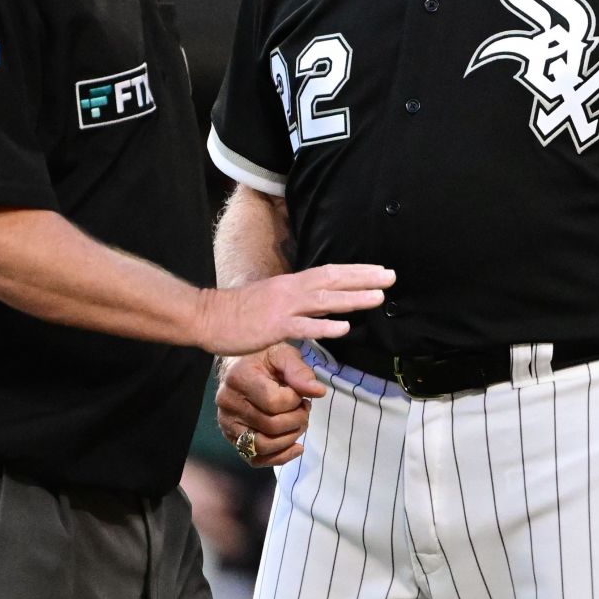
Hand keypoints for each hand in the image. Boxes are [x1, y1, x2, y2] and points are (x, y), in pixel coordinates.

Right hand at [192, 263, 392, 356]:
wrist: (208, 317)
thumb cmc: (238, 312)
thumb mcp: (272, 300)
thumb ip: (297, 303)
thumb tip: (320, 305)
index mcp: (291, 283)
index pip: (329, 272)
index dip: (356, 271)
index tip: (379, 270)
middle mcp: (291, 289)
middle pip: (333, 279)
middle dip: (364, 278)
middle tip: (391, 276)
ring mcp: (283, 307)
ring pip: (324, 299)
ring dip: (353, 298)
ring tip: (378, 298)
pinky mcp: (274, 326)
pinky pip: (303, 326)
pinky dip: (324, 326)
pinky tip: (344, 327)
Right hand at [217, 344, 327, 467]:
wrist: (240, 366)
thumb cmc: (263, 359)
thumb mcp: (283, 355)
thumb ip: (300, 372)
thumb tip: (318, 392)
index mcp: (239, 378)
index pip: (274, 402)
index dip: (295, 401)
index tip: (300, 393)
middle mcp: (228, 402)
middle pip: (271, 426)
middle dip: (296, 420)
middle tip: (304, 409)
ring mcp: (227, 423)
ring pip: (263, 446)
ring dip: (290, 439)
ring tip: (299, 423)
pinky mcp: (231, 438)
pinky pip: (255, 459)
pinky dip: (280, 457)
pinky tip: (296, 447)